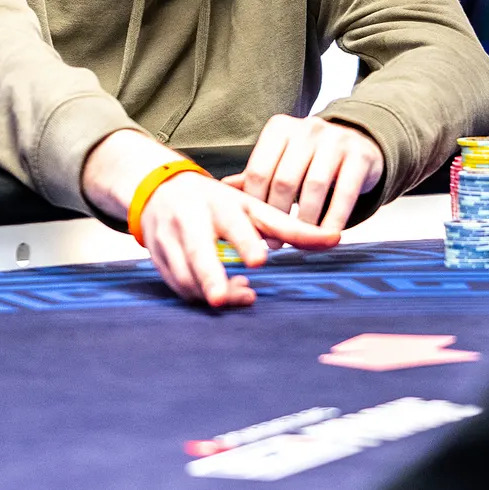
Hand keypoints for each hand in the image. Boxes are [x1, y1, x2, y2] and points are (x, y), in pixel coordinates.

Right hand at [82, 130, 339, 307]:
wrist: (159, 190)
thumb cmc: (218, 201)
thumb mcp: (252, 207)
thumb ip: (289, 226)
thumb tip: (333, 241)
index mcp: (221, 204)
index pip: (235, 224)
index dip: (246, 242)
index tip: (259, 261)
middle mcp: (191, 221)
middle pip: (199, 252)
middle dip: (212, 277)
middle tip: (227, 299)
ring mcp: (169, 240)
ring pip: (186, 276)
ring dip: (214, 292)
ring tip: (243, 295)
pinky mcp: (156, 259)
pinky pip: (177, 286)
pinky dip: (199, 296)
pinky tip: (222, 294)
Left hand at [223, 115, 384, 232]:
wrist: (360, 143)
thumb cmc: (310, 159)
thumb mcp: (281, 160)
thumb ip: (255, 175)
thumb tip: (221, 190)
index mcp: (280, 129)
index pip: (259, 170)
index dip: (255, 204)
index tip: (255, 229)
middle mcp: (307, 128)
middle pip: (285, 180)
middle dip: (278, 216)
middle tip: (275, 243)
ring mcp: (336, 139)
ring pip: (314, 187)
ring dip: (305, 220)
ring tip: (300, 241)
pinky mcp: (361, 155)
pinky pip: (345, 193)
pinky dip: (334, 218)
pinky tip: (326, 235)